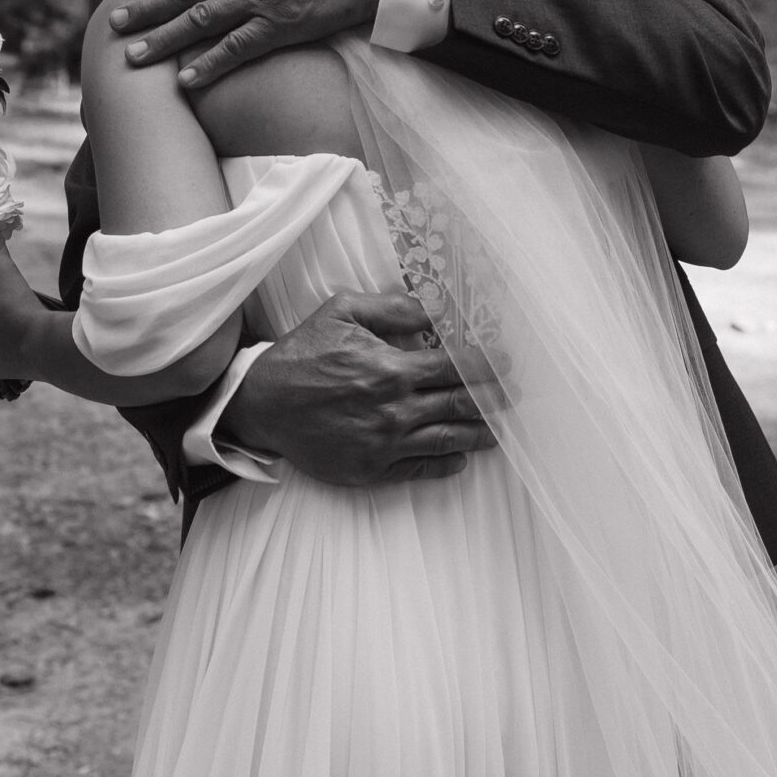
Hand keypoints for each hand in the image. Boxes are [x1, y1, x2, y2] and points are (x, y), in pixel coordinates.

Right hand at [222, 288, 493, 484]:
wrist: (262, 404)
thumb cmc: (303, 353)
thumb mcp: (343, 312)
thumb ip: (393, 308)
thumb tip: (435, 305)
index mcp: (390, 370)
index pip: (456, 366)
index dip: (487, 363)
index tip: (507, 361)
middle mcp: (393, 411)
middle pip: (461, 405)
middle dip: (494, 399)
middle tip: (514, 395)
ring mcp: (384, 445)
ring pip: (449, 440)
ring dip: (480, 434)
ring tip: (500, 429)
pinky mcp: (372, 471)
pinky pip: (421, 469)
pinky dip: (447, 463)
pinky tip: (461, 456)